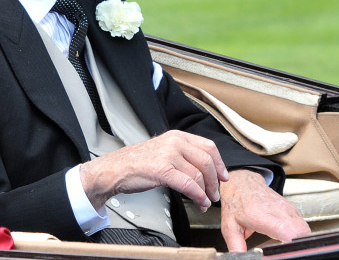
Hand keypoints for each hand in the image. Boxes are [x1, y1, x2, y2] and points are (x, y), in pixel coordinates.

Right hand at [80, 130, 228, 211]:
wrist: (115, 169)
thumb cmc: (137, 163)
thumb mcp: (163, 150)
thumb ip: (182, 155)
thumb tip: (205, 171)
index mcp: (176, 136)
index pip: (208, 146)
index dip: (219, 163)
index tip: (223, 176)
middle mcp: (174, 142)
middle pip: (207, 161)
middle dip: (215, 181)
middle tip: (215, 194)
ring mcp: (168, 155)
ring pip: (199, 175)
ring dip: (206, 193)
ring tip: (204, 202)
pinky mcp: (162, 170)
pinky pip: (189, 185)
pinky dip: (197, 196)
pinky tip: (198, 202)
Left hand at [220, 169, 310, 251]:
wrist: (242, 182)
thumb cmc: (236, 201)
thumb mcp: (229, 226)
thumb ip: (236, 245)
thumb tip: (240, 259)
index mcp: (261, 215)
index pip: (287, 231)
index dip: (291, 244)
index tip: (286, 251)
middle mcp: (277, 210)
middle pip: (300, 233)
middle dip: (296, 246)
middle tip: (285, 251)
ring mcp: (288, 209)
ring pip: (305, 230)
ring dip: (299, 240)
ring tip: (285, 245)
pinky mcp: (293, 209)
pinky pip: (303, 226)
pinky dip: (299, 234)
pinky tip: (288, 237)